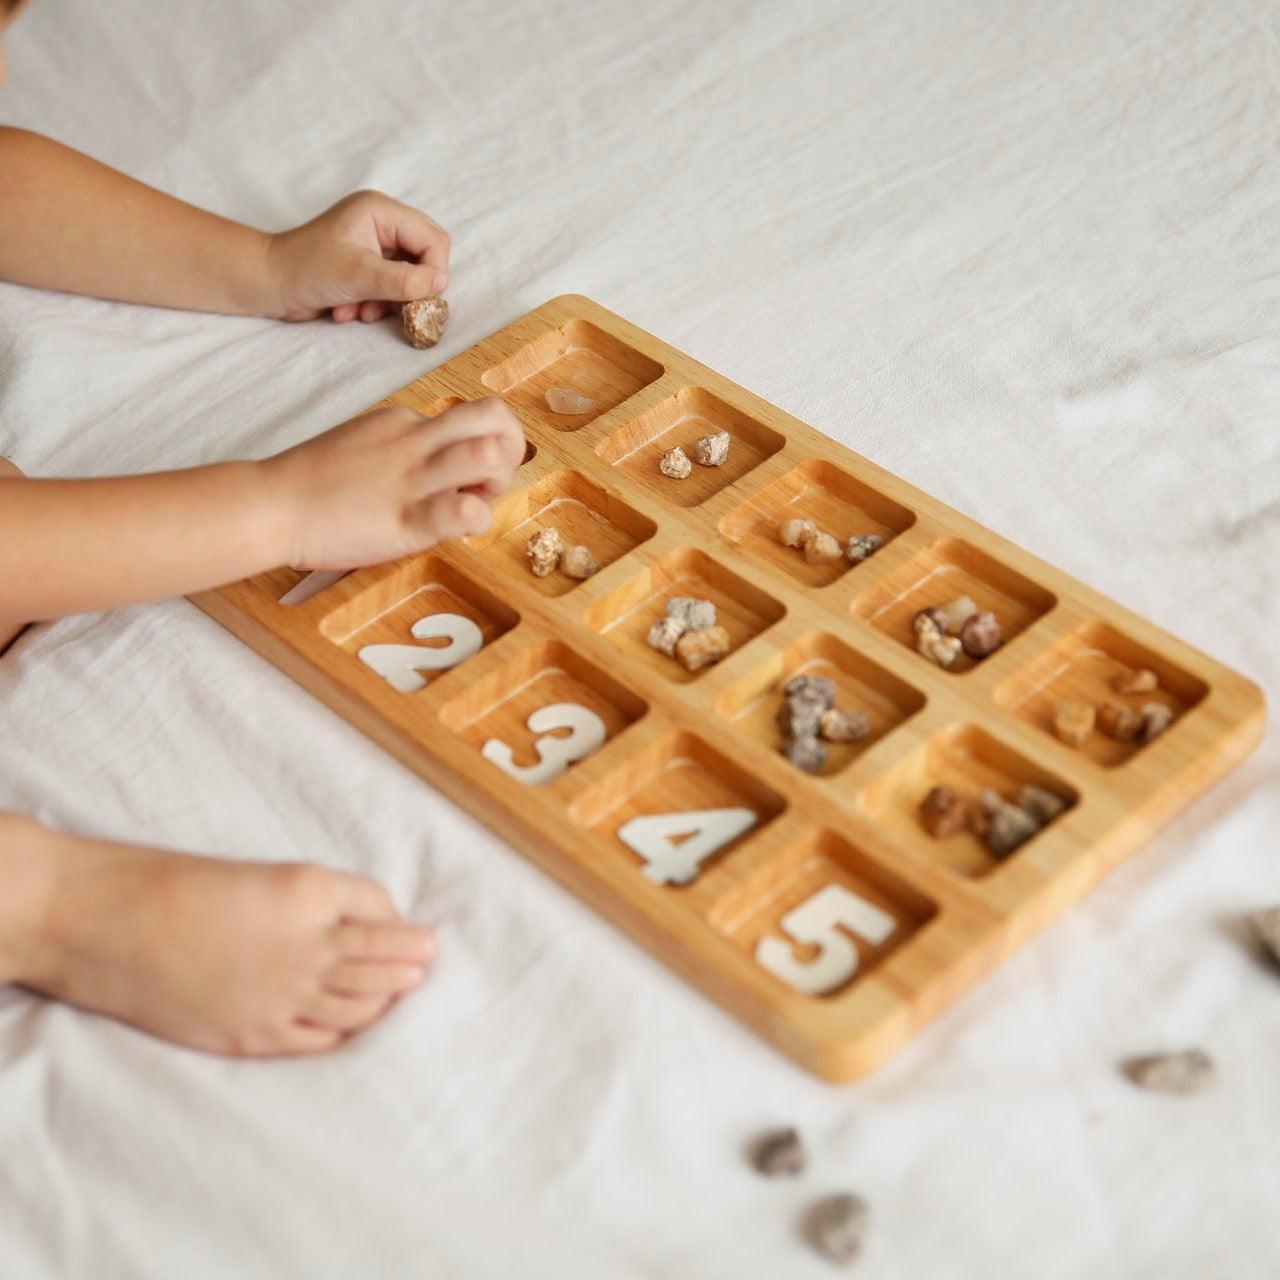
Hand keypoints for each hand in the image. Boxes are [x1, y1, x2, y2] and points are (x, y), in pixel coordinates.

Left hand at [264, 190, 450, 322]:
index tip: (421, 300)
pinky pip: (390, 288)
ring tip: (364, 310)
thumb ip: (405, 280)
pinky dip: (375, 304)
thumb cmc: (305, 270)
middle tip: (398, 308)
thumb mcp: (359, 275)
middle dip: (412, 288)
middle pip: (425, 257)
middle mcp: (381, 224)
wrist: (267, 284)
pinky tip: (351, 310)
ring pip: (410, 277)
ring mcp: (374, 245)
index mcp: (381, 211)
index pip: (432, 239)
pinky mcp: (365, 266)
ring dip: (390, 301)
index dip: (433, 272)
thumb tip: (442, 284)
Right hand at [265, 398, 523, 569]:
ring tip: (475, 503)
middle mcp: (416, 441)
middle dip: (510, 448)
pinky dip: (477, 521)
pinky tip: (458, 530)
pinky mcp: (407, 520)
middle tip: (488, 483)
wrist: (271, 506)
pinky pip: (464, 511)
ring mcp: (412, 478)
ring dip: (498, 483)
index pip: (470, 418)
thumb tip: (436, 469)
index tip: (467, 475)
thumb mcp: (364, 444)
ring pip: (488, 454)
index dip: (484, 445)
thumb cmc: (312, 484)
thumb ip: (402, 449)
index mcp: (405, 421)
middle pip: (494, 416)